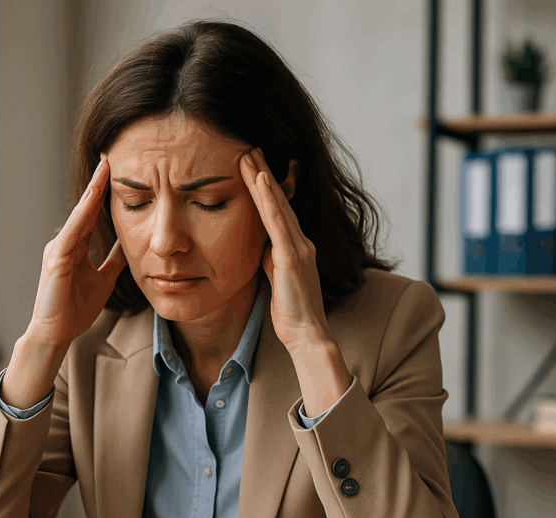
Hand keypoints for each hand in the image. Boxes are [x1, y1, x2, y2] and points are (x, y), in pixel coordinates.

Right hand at [26, 157, 126, 349]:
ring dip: (92, 191)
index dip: (104, 193)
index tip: (116, 170)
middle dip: (98, 182)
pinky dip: (83, 215)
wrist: (57, 333)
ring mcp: (58, 249)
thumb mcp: (104, 280)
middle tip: (110, 156)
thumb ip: (113, 261)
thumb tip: (129, 245)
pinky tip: (92, 200)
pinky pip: (72, 232)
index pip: (92, 214)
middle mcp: (64, 242)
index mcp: (75, 247)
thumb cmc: (75, 309)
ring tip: (104, 168)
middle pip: (85, 207)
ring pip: (79, 215)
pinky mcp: (57, 259)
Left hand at [240, 148, 331, 354]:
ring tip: (249, 153)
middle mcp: (300, 241)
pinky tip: (259, 179)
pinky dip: (268, 198)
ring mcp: (298, 247)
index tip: (252, 165)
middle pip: (279, 200)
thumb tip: (261, 247)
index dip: (266, 188)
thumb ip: (271, 259)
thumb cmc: (291, 312)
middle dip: (263, 173)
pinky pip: (277, 222)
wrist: (307, 333)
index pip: (278, 211)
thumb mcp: (276, 278)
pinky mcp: (291, 256)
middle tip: (249, 147)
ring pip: (277, 204)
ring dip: (262, 177)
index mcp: (295, 247)